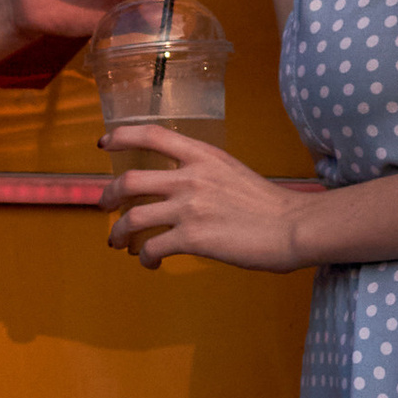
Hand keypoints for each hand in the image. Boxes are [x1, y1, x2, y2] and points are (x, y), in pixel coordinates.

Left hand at [101, 125, 311, 271]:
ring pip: (132, 219)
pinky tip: (149, 262)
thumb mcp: (232, 171)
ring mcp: (189, 208)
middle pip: (129, 180)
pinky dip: (144, 257)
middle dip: (109, 195)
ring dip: (118, 232)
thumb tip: (181, 187)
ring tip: (116, 242)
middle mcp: (190, 177)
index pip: (152, 135)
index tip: (104, 142)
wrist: (293, 227)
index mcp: (203, 156)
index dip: (122, 136)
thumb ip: (204, 173)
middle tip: (104, 205)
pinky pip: (152, 248)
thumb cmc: (269, 204)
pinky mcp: (192, 238)